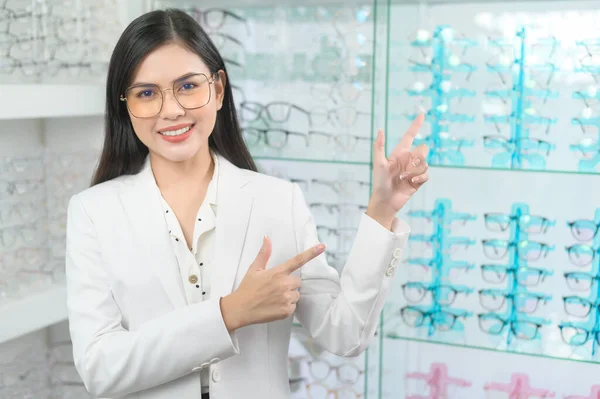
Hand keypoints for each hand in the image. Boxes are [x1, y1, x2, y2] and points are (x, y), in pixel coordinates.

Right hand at [220, 236, 324, 331]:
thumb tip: (267, 238)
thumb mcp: (254, 269)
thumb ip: (264, 253)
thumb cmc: (247, 288)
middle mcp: (284, 284)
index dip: (311, 253)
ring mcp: (286, 298)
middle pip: (297, 281)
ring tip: (273, 298)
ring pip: (296, 294)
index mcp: (278, 272)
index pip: (298, 260)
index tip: (322, 247)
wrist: (240, 309)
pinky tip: (274, 306)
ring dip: (289, 296)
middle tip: (274, 289)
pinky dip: (286, 307)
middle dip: (289, 284)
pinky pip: (293, 306)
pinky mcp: (287, 310)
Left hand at [366, 114, 429, 229]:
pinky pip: (426, 174)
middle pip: (422, 149)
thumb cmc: (380, 182)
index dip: (416, 125)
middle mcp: (408, 160)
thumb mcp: (378, 163)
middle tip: (408, 166)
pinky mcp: (418, 181)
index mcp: (399, 153)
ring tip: (403, 178)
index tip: (422, 115)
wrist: (385, 200)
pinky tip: (412, 182)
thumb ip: (379, 146)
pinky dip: (420, 177)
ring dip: (415, 170)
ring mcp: (414, 170)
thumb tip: (380, 129)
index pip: (409, 136)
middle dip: (418, 157)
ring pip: (424, 163)